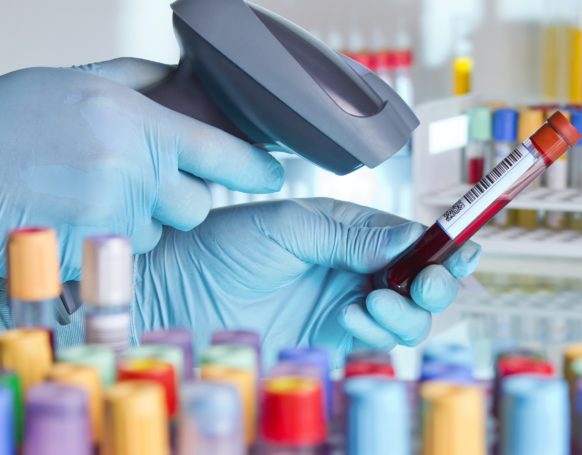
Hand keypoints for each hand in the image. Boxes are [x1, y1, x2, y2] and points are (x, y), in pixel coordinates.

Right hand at [0, 58, 283, 280]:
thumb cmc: (10, 121)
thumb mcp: (77, 82)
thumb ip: (140, 81)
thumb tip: (186, 78)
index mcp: (137, 125)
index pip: (223, 152)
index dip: (256, 167)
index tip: (272, 173)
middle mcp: (133, 173)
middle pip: (197, 205)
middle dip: (178, 199)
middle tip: (140, 183)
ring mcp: (112, 220)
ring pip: (158, 233)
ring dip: (139, 222)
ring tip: (90, 197)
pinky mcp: (89, 256)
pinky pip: (123, 257)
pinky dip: (108, 245)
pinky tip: (76, 221)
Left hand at [133, 199, 480, 365]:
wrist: (175, 298)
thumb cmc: (222, 248)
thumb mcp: (289, 227)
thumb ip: (351, 234)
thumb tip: (411, 240)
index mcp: (349, 230)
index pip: (412, 237)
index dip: (443, 243)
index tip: (465, 246)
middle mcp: (356, 269)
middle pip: (422, 280)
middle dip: (437, 280)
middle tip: (429, 281)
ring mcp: (348, 307)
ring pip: (410, 316)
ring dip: (406, 309)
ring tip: (372, 298)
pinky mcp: (335, 343)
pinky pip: (380, 341)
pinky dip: (379, 330)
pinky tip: (352, 316)